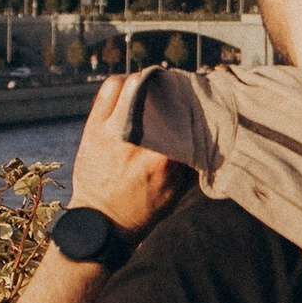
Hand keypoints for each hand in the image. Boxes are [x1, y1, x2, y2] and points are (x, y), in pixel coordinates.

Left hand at [66, 76, 194, 239]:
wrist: (102, 222)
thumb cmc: (145, 208)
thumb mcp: (178, 190)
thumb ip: (193, 159)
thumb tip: (207, 129)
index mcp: (162, 158)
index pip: (184, 115)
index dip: (192, 101)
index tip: (198, 98)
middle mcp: (136, 141)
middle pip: (159, 93)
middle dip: (170, 86)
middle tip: (174, 88)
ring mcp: (112, 132)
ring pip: (132, 84)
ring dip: (144, 80)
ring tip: (150, 86)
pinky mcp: (93, 127)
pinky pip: (109, 89)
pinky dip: (121, 82)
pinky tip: (129, 88)